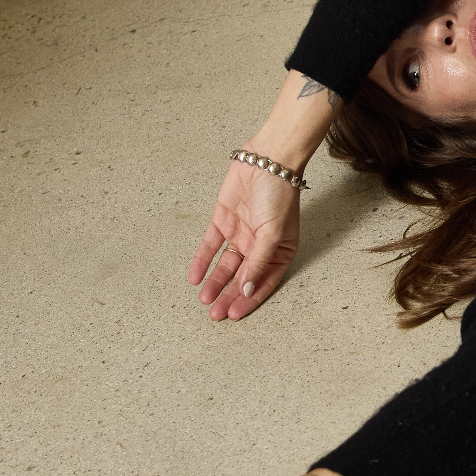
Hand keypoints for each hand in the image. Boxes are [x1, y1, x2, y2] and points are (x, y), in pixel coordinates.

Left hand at [189, 157, 300, 319]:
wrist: (268, 161)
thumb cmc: (280, 195)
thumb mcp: (273, 234)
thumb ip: (258, 263)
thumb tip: (247, 290)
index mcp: (279, 252)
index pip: (261, 283)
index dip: (248, 300)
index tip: (234, 315)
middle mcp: (258, 246)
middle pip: (241, 278)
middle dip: (228, 296)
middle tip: (215, 314)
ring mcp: (240, 234)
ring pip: (224, 266)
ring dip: (215, 282)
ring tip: (205, 300)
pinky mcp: (222, 221)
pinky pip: (210, 246)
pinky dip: (202, 261)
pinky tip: (195, 277)